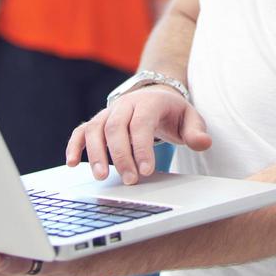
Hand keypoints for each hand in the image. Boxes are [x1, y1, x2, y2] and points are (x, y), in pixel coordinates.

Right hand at [67, 84, 211, 184]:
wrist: (155, 95)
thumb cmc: (172, 112)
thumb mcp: (190, 118)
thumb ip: (197, 131)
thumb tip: (204, 143)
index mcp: (149, 102)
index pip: (141, 123)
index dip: (142, 147)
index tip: (146, 171)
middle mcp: (126, 104)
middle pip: (116, 127)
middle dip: (121, 155)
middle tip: (130, 180)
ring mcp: (109, 112)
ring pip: (96, 128)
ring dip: (95, 152)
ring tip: (101, 176)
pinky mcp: (98, 122)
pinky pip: (82, 130)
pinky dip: (74, 145)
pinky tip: (72, 163)